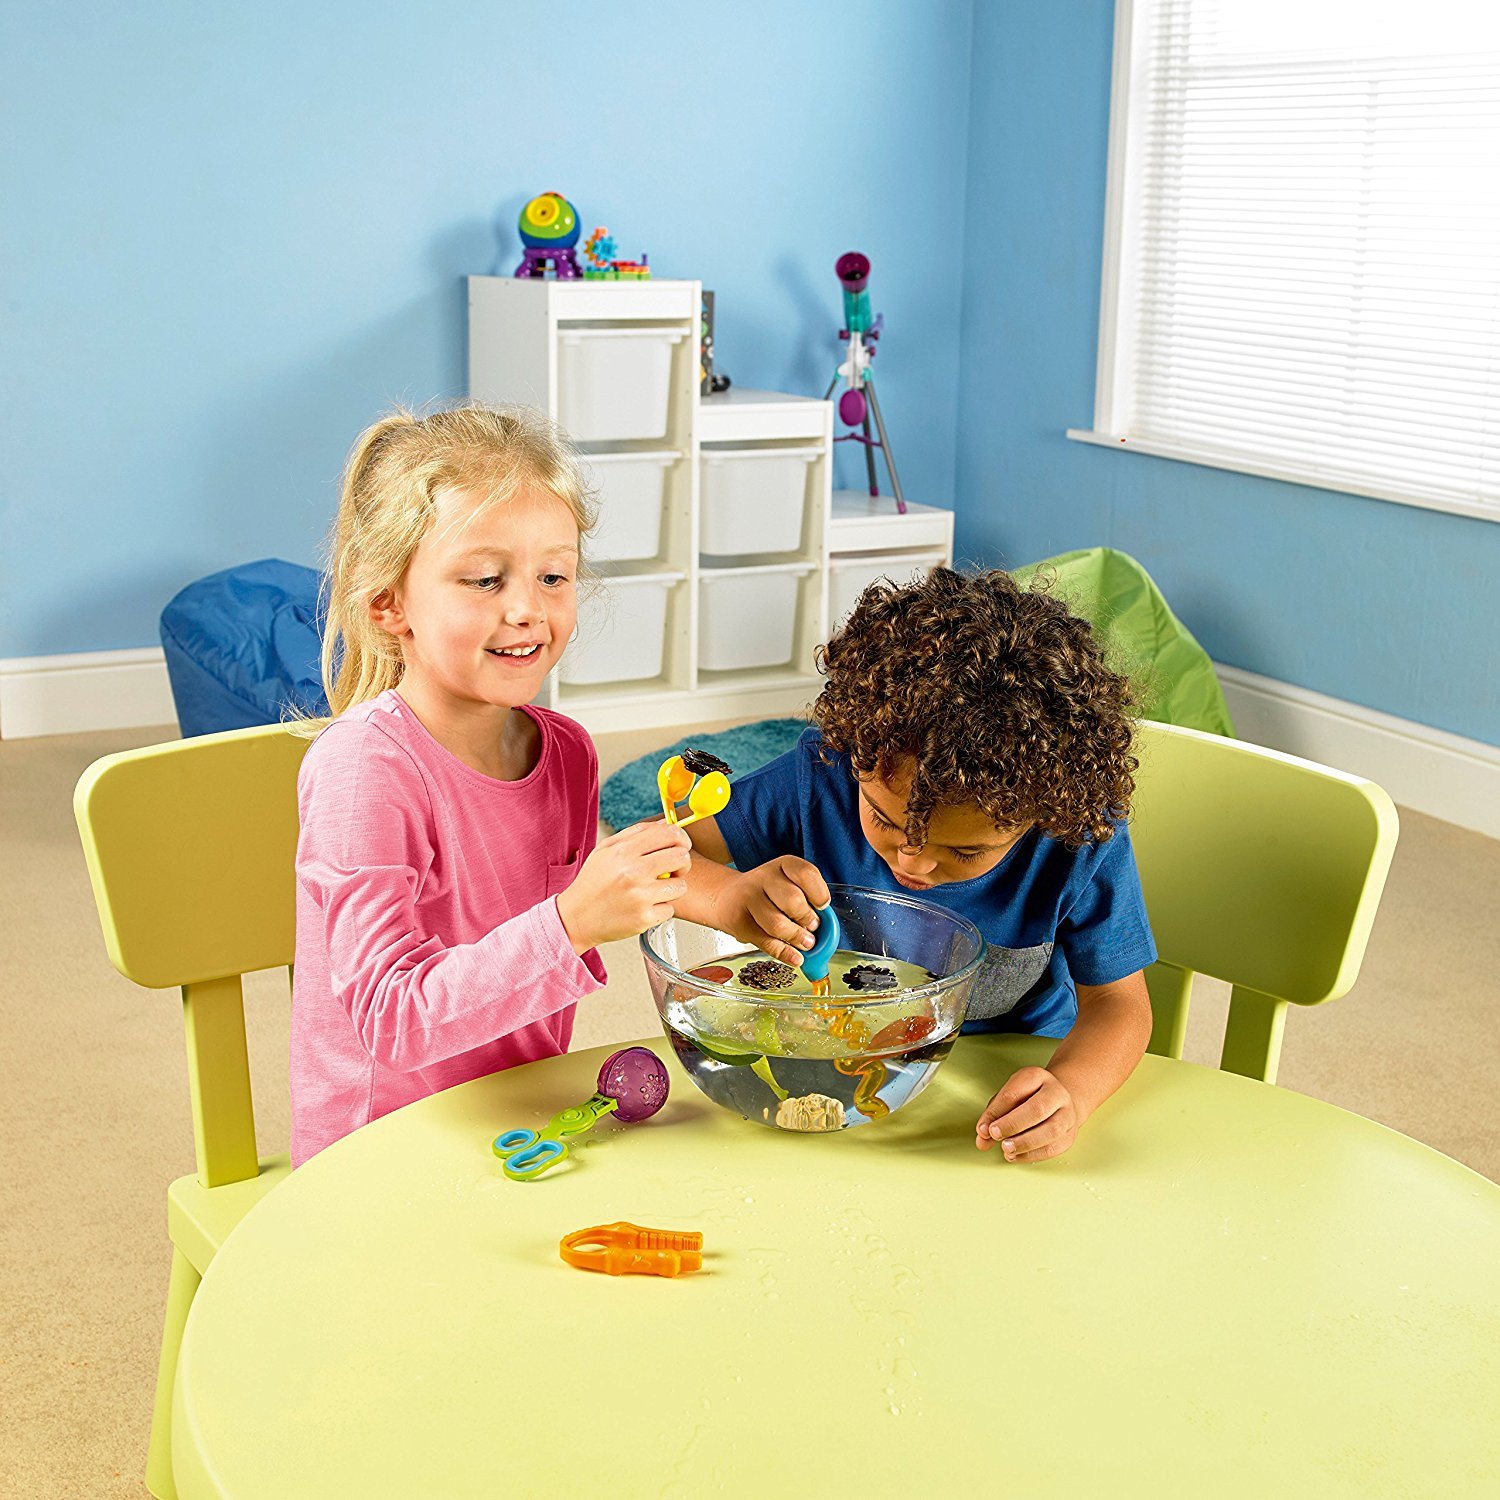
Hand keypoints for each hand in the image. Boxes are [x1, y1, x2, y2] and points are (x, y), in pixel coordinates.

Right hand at [555, 822, 690, 953]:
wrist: (576, 917)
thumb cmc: (592, 883)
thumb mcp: (605, 850)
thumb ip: (635, 834)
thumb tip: (665, 824)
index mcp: (623, 851)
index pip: (669, 834)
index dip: (681, 838)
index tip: (681, 845)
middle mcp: (633, 871)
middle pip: (681, 857)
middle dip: (682, 862)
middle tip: (673, 869)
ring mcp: (640, 896)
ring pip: (681, 885)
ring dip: (671, 888)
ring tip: (654, 890)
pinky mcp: (644, 918)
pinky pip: (670, 909)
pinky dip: (660, 909)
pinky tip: (644, 907)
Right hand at [716, 856, 830, 966]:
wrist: (726, 896)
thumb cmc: (766, 893)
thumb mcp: (786, 885)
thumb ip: (806, 900)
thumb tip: (826, 929)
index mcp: (783, 865)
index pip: (806, 874)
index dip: (819, 893)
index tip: (823, 906)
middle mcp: (764, 878)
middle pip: (793, 900)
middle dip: (808, 919)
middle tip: (812, 928)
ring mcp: (748, 898)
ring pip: (778, 924)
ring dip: (796, 938)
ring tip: (805, 943)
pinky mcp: (738, 921)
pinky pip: (766, 942)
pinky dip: (785, 953)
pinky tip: (795, 957)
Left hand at [975, 1067, 1080, 1163]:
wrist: (1060, 1101)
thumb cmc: (1029, 1098)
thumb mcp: (1008, 1096)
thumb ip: (993, 1115)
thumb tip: (982, 1137)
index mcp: (1036, 1077)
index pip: (1014, 1093)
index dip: (996, 1112)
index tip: (983, 1128)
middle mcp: (1056, 1093)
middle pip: (1038, 1109)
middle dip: (1013, 1124)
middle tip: (995, 1135)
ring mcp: (1067, 1115)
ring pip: (1051, 1130)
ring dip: (1024, 1142)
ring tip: (1006, 1148)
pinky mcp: (1070, 1135)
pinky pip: (1053, 1148)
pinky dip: (1031, 1155)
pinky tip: (1015, 1155)